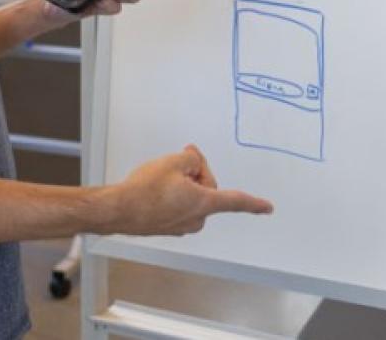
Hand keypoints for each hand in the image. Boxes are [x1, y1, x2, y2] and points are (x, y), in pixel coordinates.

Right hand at [104, 145, 272, 235]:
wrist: (118, 210)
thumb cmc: (145, 190)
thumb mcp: (174, 161)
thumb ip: (192, 158)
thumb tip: (193, 161)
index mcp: (203, 203)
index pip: (235, 201)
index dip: (254, 203)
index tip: (267, 208)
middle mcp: (196, 219)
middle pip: (206, 189)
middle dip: (195, 174)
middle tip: (177, 162)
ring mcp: (181, 226)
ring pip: (190, 197)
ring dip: (181, 185)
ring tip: (159, 178)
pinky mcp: (167, 228)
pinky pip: (177, 206)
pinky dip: (170, 196)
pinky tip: (154, 189)